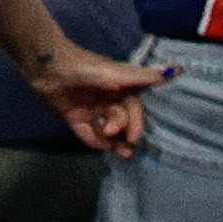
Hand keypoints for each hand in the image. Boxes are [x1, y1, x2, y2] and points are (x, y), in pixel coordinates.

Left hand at [24, 40, 171, 156]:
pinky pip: (88, 133)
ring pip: (106, 130)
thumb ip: (143, 77)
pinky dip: (94, 139)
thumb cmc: (83, 66)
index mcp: (119, 86)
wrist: (46, 67)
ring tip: (120, 154)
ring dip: (113, 142)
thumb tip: (176, 69)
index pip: (134, 108)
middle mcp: (107, 98)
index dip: (136, 123)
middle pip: (121, 121)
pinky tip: (100, 146)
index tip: (134, 137)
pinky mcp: (75, 117)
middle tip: (125, 147)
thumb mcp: (115, 73)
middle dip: (124, 134)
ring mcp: (91, 109)